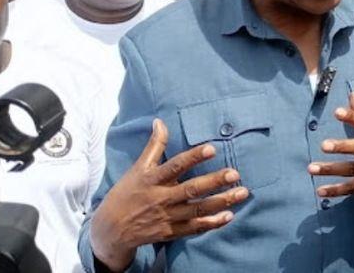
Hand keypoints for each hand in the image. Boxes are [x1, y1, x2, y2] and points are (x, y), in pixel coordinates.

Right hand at [89, 119, 248, 271]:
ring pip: (197, 210)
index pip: (175, 166)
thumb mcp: (138, 168)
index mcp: (153, 179)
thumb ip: (153, 146)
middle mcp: (161, 198)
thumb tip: (159, 121)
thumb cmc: (127, 192)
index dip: (193, 157)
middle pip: (191, 189)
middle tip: (235, 173)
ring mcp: (167, 217)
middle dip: (214, 181)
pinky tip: (228, 216)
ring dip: (221, 202)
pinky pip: (194, 228)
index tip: (211, 148)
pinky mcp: (171, 232)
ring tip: (242, 193)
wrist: (111, 229)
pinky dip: (212, 223)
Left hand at [308, 92, 353, 200]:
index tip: (337, 111)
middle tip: (324, 145)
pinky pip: (352, 188)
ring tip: (311, 168)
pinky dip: (336, 190)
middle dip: (341, 146)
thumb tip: (351, 95)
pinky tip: (320, 191)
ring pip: (350, 169)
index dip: (353, 117)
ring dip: (330, 169)